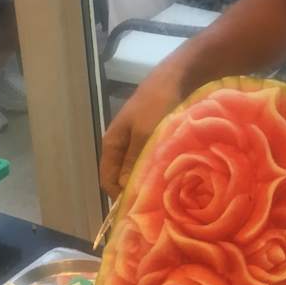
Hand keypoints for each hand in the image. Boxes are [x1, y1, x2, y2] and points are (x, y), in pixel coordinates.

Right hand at [100, 61, 186, 198]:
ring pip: (140, 167)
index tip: (137, 209)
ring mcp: (140, 140)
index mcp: (112, 143)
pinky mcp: (156, 136)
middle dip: (136, 188)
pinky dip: (160, 167)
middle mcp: (123, 144)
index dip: (119, 196)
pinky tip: (174, 174)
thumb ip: (133, 161)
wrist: (178, 75)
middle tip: (155, 203)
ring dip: (150, 178)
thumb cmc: (157, 103)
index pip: (107, 180)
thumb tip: (125, 188)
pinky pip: (154, 158)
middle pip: (123, 175)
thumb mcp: (144, 133)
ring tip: (166, 191)